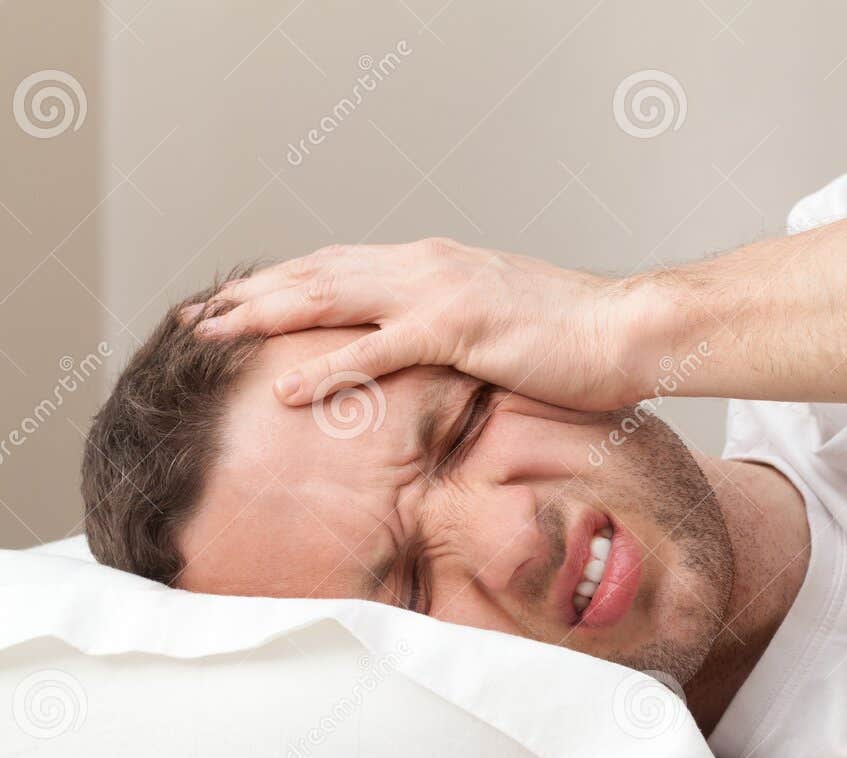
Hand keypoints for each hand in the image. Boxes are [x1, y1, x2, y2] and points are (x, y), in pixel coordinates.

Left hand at [190, 238, 660, 411]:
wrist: (632, 328)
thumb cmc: (582, 336)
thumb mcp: (507, 323)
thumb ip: (461, 328)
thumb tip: (437, 354)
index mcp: (437, 263)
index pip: (341, 266)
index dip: (282, 281)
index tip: (235, 299)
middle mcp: (427, 265)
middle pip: (318, 274)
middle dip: (251, 293)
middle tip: (195, 314)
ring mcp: (439, 293)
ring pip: (329, 298)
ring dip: (264, 317)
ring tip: (209, 335)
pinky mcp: (458, 329)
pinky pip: (374, 350)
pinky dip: (323, 367)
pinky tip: (281, 386)